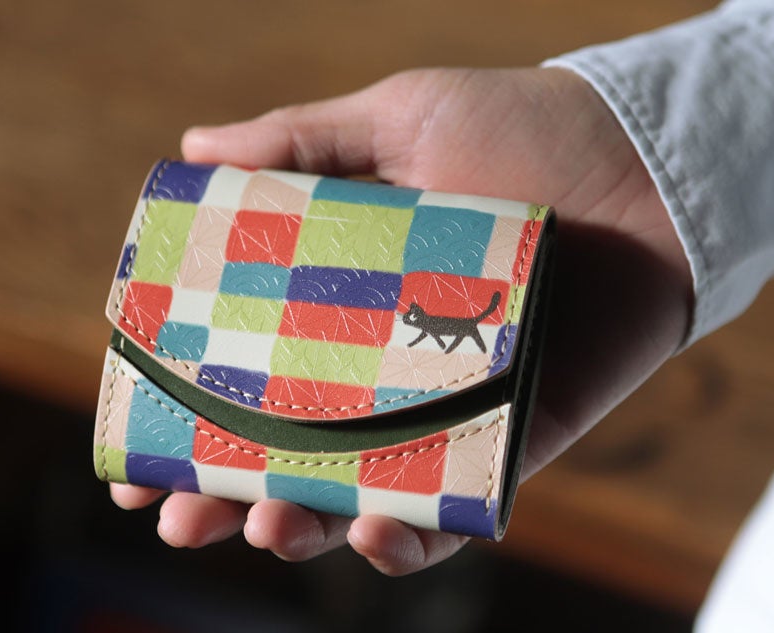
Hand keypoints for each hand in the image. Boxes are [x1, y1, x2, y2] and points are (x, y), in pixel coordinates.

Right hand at [110, 67, 692, 574]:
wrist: (640, 162)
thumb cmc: (517, 130)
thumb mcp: (399, 119)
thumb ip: (300, 141)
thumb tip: (194, 148)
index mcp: (337, 306)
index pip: (242, 376)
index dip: (184, 417)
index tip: (134, 445)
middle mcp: (378, 369)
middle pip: (286, 453)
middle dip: (225, 497)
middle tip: (179, 518)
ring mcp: (440, 412)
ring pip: (355, 498)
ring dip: (302, 528)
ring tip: (263, 528)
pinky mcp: (508, 442)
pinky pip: (454, 513)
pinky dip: (410, 542)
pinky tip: (369, 538)